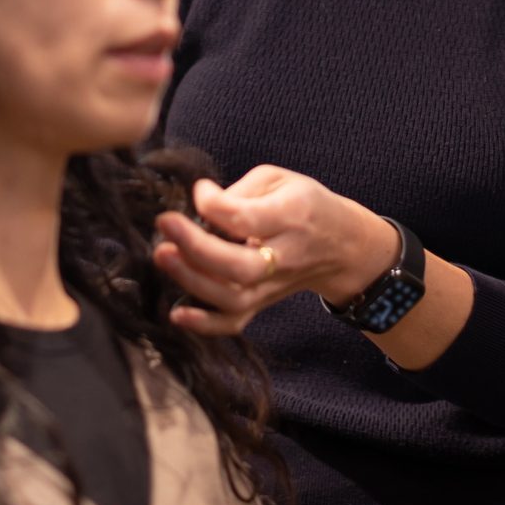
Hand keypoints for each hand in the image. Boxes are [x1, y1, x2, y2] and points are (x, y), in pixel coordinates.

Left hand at [152, 165, 399, 336]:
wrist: (341, 244)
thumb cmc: (303, 204)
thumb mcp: (279, 180)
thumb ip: (239, 191)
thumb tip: (200, 202)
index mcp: (292, 215)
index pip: (248, 218)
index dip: (215, 205)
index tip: (199, 191)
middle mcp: (285, 256)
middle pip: (240, 266)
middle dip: (196, 248)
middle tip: (165, 225)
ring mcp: (274, 285)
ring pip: (234, 297)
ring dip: (193, 281)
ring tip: (163, 256)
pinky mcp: (263, 303)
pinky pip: (235, 322)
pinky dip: (205, 324)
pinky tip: (177, 313)